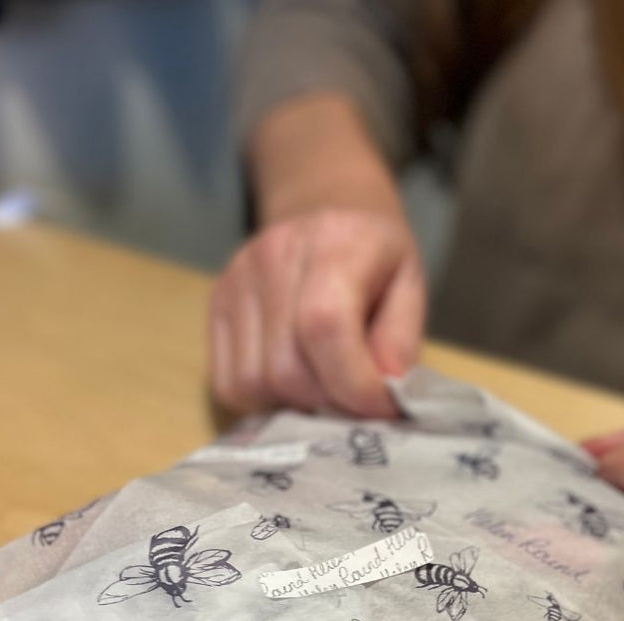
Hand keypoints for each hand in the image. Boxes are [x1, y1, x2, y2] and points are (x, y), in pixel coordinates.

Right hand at [208, 208, 424, 417]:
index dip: (355, 384)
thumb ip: (400, 341)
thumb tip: (382, 393)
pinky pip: (229, 385)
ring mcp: (235, 281)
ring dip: (296, 405)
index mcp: (334, 243)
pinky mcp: (214, 306)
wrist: (326, 212)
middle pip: (287, 369)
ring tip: (326, 386)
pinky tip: (294, 382)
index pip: (325, 326)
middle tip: (356, 398)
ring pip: (254, 384)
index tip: (382, 406)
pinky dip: (265, 401)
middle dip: (329, 402)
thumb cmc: (376, 261)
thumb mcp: (410, 288)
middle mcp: (272, 256)